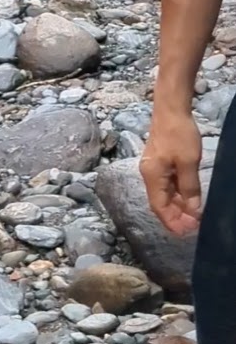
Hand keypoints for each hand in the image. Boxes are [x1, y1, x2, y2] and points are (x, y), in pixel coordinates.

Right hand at [153, 101, 206, 241]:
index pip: (159, 207)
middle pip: (160, 203)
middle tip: (193, 228)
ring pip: (165, 195)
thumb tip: (193, 210)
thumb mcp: (189, 163)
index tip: (186, 233)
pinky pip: (168, 186)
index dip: (171, 222)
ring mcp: (154, 169)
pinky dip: (178, 196)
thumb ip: (190, 188)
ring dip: (178, 208)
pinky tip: (189, 200)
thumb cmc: (179, 135)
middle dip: (175, 217)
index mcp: (152, 177)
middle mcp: (149, 175)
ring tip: (194, 218)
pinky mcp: (160, 163)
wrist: (170, 111)